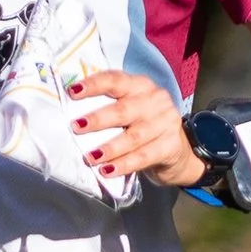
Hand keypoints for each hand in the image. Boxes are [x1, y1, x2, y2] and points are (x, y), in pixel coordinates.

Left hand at [70, 68, 205, 189]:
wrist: (177, 150)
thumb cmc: (144, 126)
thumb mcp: (132, 109)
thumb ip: (109, 107)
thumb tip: (74, 118)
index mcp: (141, 86)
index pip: (116, 80)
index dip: (94, 84)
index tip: (73, 91)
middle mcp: (155, 101)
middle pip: (124, 109)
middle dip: (98, 119)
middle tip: (76, 127)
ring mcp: (166, 123)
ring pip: (133, 136)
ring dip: (109, 148)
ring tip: (90, 157)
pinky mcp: (170, 146)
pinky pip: (143, 157)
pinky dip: (124, 164)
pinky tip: (108, 170)